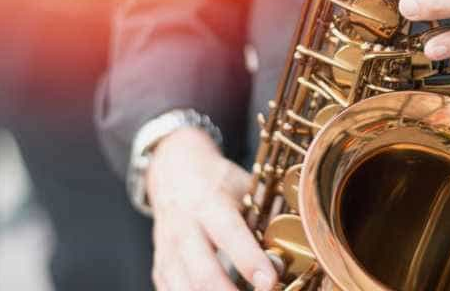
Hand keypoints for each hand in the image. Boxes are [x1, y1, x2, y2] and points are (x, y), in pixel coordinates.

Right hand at [146, 127, 276, 290]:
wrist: (173, 171)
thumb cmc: (216, 181)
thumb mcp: (244, 186)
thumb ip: (264, 215)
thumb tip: (290, 248)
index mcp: (209, 204)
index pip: (230, 234)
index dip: (250, 260)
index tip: (269, 281)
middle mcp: (185, 228)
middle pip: (203, 272)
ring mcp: (168, 249)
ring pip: (183, 288)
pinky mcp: (160, 265)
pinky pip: (170, 290)